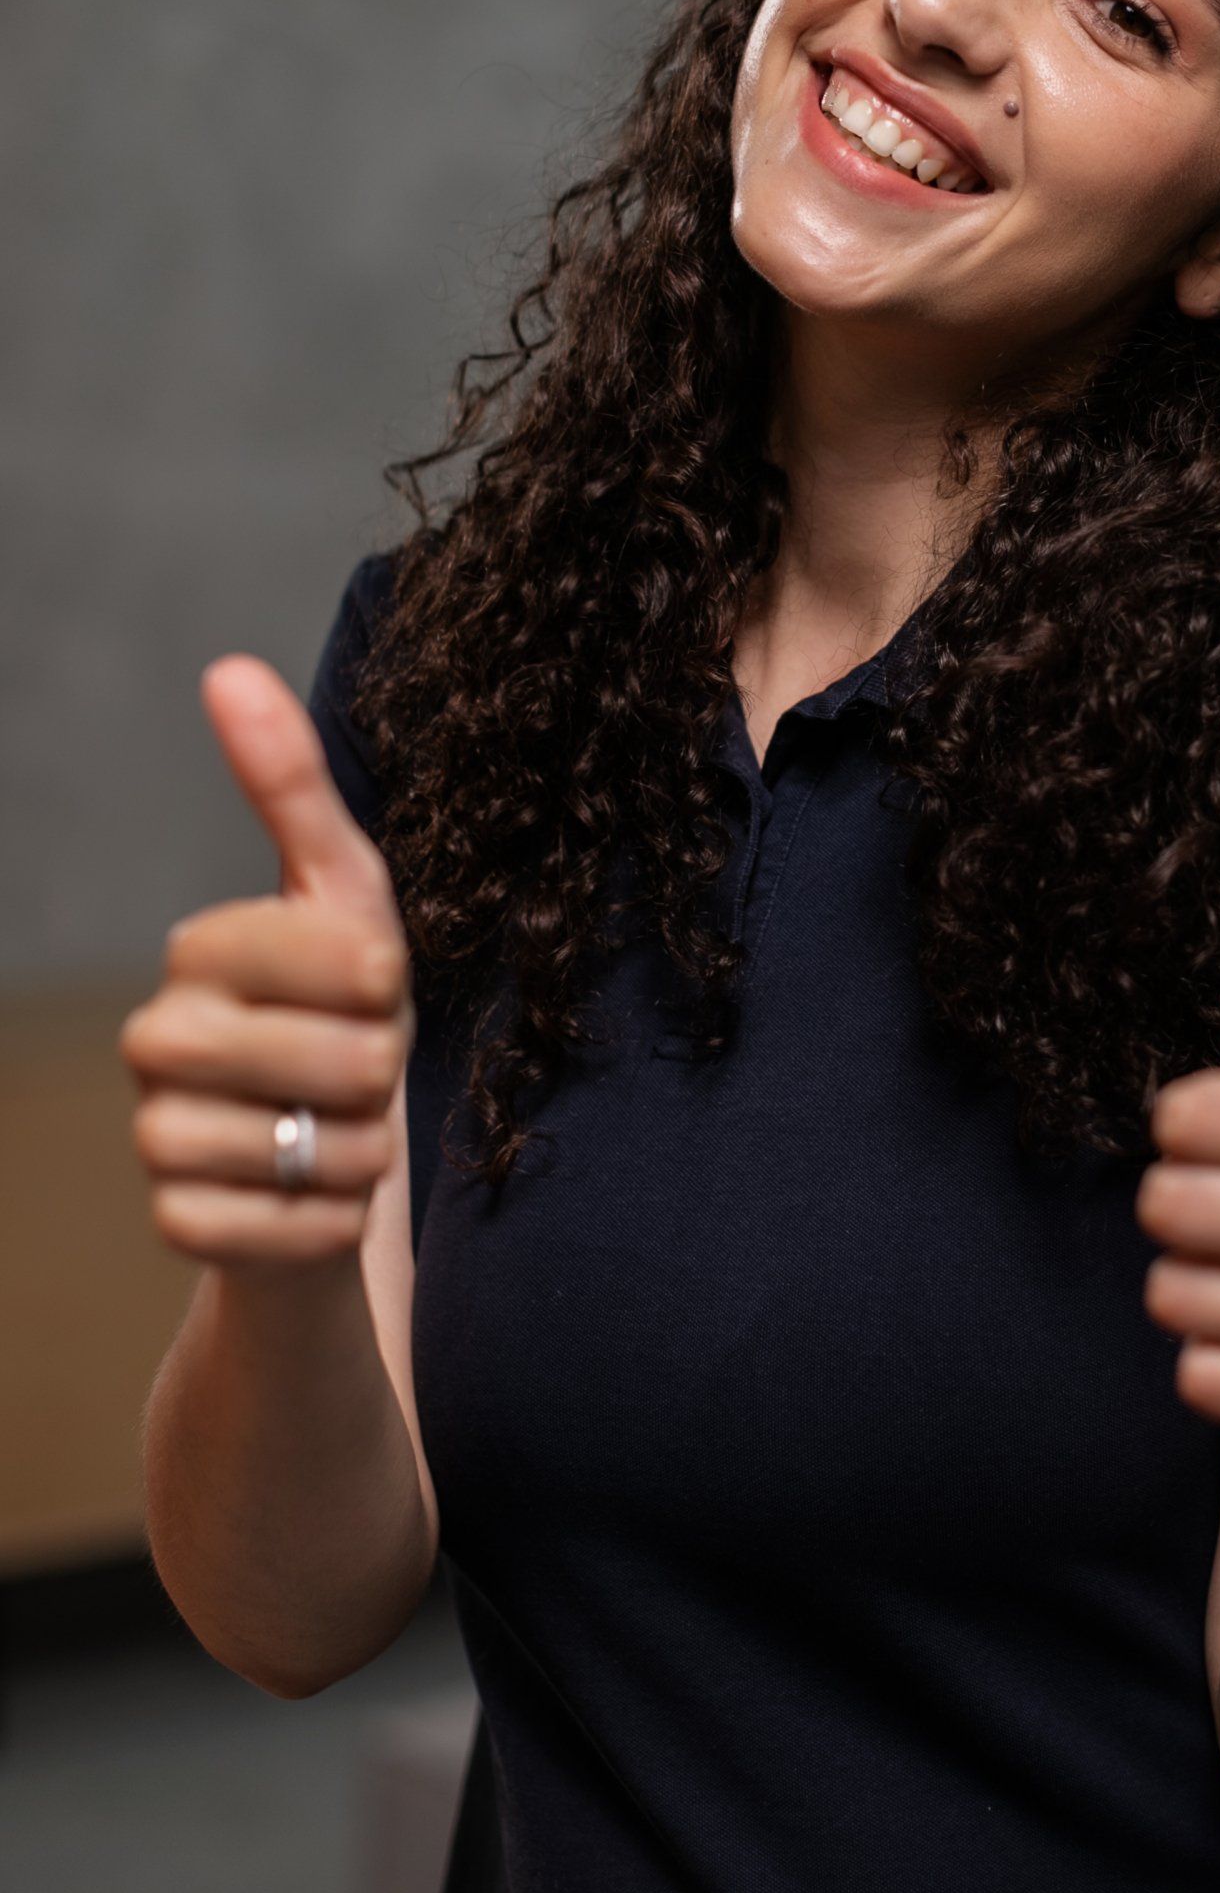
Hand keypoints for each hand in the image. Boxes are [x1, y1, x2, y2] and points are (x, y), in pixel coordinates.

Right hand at [120, 656, 412, 1271]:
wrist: (318, 1169)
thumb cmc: (341, 1019)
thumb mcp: (343, 898)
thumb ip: (290, 784)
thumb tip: (228, 667)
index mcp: (201, 947)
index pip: (354, 961)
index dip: (391, 988)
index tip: (368, 992)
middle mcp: (156, 1036)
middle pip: (347, 1061)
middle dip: (382, 1077)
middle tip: (351, 1074)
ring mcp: (156, 1135)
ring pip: (329, 1148)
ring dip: (366, 1154)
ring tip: (333, 1136)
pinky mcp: (176, 1224)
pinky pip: (301, 1225)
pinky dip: (335, 1221)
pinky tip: (309, 1201)